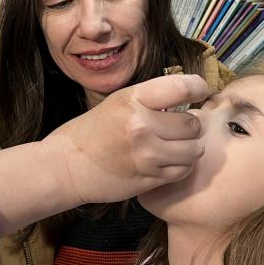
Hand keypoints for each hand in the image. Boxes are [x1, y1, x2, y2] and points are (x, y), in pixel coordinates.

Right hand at [41, 74, 208, 205]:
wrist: (64, 167)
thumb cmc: (90, 132)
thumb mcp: (116, 104)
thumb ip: (150, 100)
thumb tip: (186, 99)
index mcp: (132, 99)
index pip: (183, 87)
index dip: (198, 88)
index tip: (198, 93)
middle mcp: (141, 125)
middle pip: (193, 124)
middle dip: (190, 127)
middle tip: (177, 129)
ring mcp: (146, 154)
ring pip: (193, 150)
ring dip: (188, 149)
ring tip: (174, 147)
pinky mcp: (148, 178)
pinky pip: (182, 170)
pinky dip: (181, 166)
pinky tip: (167, 162)